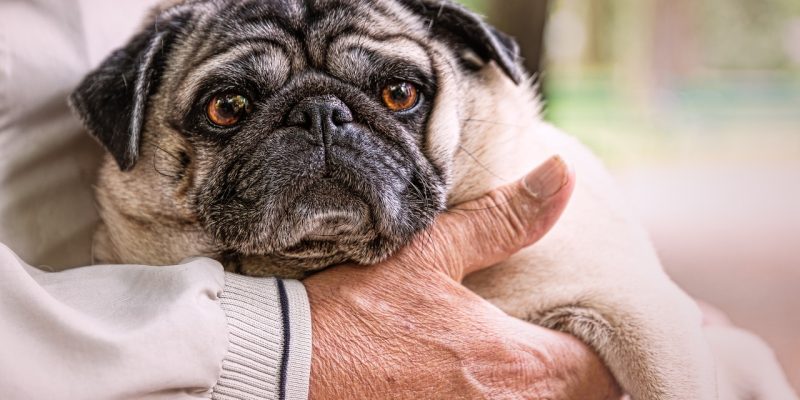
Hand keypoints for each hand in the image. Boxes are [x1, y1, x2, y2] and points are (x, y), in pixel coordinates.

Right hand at [305, 156, 621, 398]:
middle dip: (574, 370)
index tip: (579, 323)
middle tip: (555, 336)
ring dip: (540, 388)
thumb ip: (504, 220)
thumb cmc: (355, 314)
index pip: (602, 374)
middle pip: (581, 399)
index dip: (599, 347)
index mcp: (515, 365)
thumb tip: (561, 175)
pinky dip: (502, 398)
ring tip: (518, 357)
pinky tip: (472, 380)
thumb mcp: (430, 254)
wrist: (285, 367)